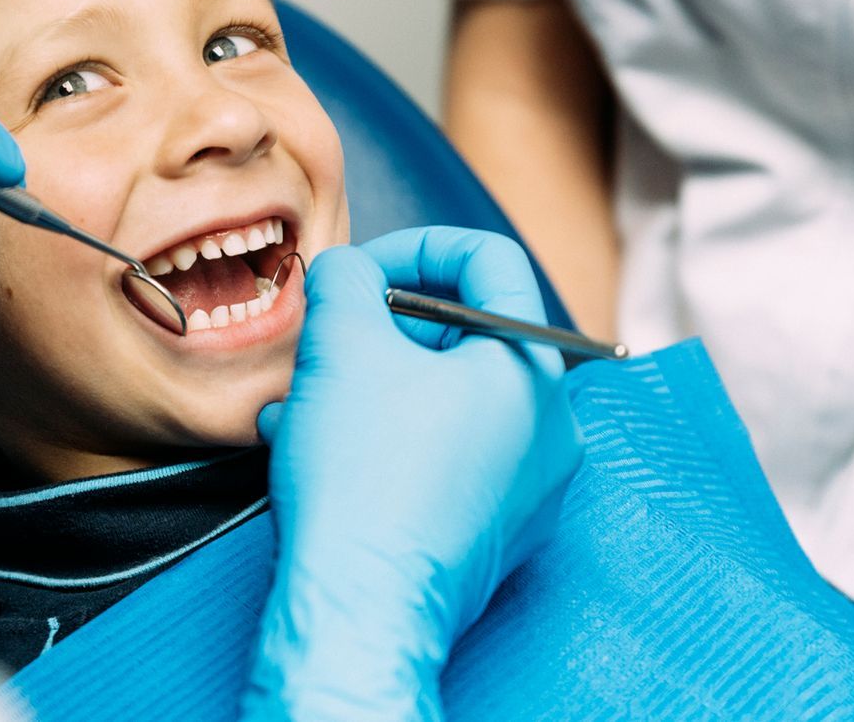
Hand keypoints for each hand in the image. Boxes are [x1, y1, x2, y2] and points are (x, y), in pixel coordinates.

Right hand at [243, 226, 583, 721]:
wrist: (361, 607)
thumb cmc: (364, 475)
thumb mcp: (341, 342)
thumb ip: (346, 277)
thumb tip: (349, 271)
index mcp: (532, 366)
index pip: (490, 260)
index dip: (415, 247)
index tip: (359, 272)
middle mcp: (551, 426)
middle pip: (462, 336)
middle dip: (378, 331)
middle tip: (325, 342)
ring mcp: (529, 487)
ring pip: (442, 401)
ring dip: (367, 388)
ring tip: (301, 406)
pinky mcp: (495, 532)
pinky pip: (442, 457)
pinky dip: (384, 440)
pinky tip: (318, 452)